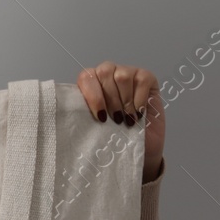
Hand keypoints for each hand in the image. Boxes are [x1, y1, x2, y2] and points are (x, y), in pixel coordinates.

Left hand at [75, 61, 165, 182]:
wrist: (140, 147)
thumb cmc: (115, 136)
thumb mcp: (95, 126)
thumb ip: (85, 114)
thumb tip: (73, 114)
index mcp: (91, 83)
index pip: (86, 78)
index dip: (93, 96)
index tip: (101, 117)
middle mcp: (108, 73)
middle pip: (105, 73)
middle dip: (110, 100)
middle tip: (116, 120)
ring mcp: (128, 72)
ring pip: (122, 76)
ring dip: (125, 101)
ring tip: (127, 119)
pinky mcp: (147, 77)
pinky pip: (141, 81)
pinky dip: (139, 100)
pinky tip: (139, 114)